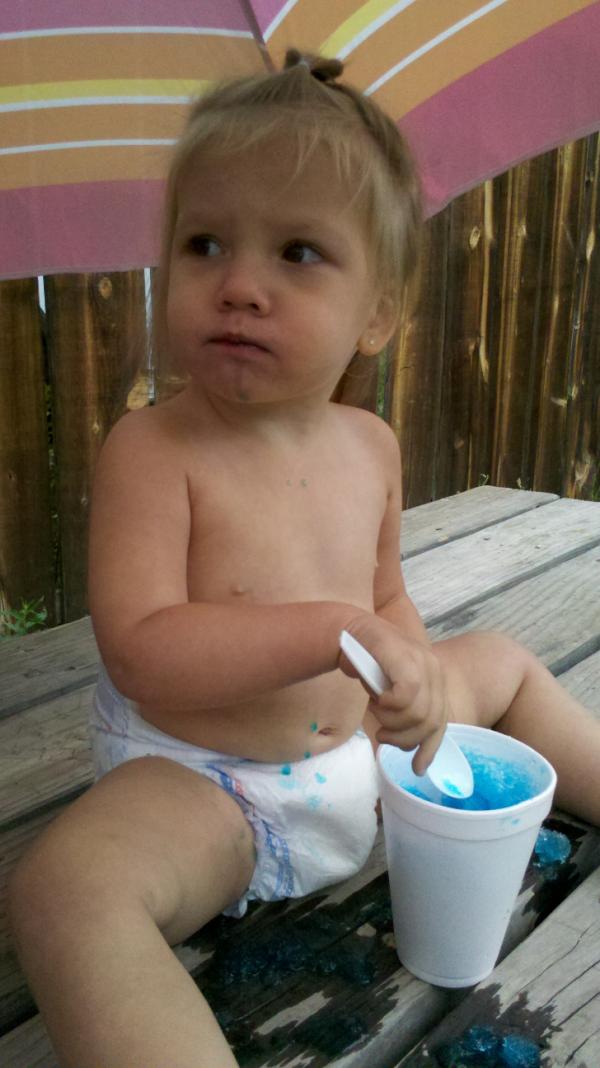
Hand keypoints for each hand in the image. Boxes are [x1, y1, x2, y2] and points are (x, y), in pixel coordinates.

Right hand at [339, 615, 449, 774]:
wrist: (346, 632)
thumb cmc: (366, 662)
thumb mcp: (390, 692)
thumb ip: (405, 711)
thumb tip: (411, 745)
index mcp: (434, 678)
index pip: (441, 721)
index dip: (431, 748)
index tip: (418, 768)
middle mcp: (434, 669)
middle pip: (431, 722)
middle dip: (404, 738)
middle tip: (383, 735)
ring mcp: (422, 662)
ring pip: (418, 714)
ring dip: (391, 721)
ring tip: (376, 710)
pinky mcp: (406, 659)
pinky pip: (405, 697)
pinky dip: (388, 705)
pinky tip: (377, 698)